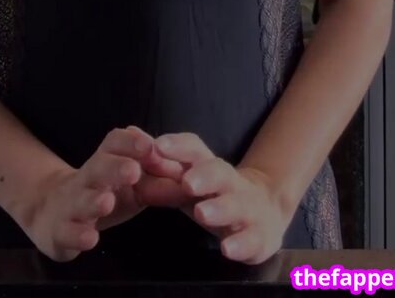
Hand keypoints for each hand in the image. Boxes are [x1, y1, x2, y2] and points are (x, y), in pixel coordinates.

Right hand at [24, 125, 183, 262]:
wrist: (53, 212)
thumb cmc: (104, 194)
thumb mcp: (131, 185)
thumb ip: (157, 180)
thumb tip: (188, 177)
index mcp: (105, 162)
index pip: (114, 143)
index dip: (130, 143)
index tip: (150, 146)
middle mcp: (86, 179)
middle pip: (97, 168)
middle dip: (114, 168)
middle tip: (133, 171)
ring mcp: (70, 205)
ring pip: (80, 200)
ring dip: (93, 200)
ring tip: (107, 201)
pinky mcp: (60, 232)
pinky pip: (67, 233)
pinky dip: (78, 236)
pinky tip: (91, 238)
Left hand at [153, 131, 289, 263]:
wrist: (265, 211)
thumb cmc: (215, 195)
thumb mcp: (189, 184)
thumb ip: (161, 174)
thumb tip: (129, 153)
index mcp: (209, 167)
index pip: (195, 150)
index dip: (178, 146)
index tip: (158, 145)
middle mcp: (231, 182)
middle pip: (219, 172)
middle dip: (204, 175)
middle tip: (186, 182)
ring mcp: (247, 208)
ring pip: (235, 204)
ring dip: (220, 207)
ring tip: (202, 212)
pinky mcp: (258, 235)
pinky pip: (251, 239)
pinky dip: (240, 243)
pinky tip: (228, 248)